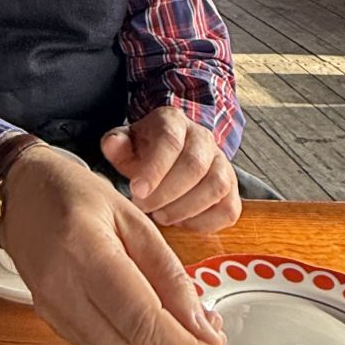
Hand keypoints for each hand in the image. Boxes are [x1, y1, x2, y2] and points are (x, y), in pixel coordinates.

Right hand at [0, 146, 239, 344]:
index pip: (144, 323)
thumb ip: (168, 273)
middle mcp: (64, 290)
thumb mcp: (133, 217)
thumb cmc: (75, 194)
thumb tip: (205, 330)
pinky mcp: (51, 321)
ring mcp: (52, 311)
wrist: (16, 192)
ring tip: (194, 342)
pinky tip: (158, 336)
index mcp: (87, 253)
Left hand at [100, 110, 239, 232]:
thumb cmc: (144, 151)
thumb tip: (112, 143)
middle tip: (145, 207)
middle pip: (195, 165)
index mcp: (174, 121)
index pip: (170, 141)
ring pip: (216, 186)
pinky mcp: (232, 188)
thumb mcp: (126, 144)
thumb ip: (117, 145)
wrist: (168, 153)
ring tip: (161, 216)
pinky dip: (206, 222)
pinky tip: (182, 223)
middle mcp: (203, 138)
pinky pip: (229, 208)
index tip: (136, 191)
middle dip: (167, 193)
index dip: (155, 169)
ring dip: (186, 208)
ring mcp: (222, 162)